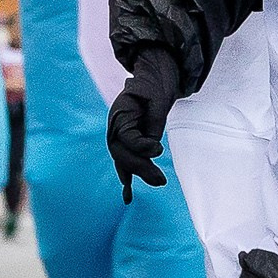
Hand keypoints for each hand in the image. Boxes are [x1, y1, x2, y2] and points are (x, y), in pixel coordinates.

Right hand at [106, 52, 180, 201]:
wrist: (153, 80)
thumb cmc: (155, 88)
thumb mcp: (156, 102)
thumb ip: (154, 124)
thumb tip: (154, 150)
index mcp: (119, 116)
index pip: (126, 140)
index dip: (142, 147)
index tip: (159, 149)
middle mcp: (115, 129)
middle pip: (123, 155)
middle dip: (141, 168)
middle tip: (162, 180)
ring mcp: (119, 138)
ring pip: (126, 161)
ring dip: (140, 174)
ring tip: (159, 182)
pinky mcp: (127, 143)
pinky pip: (125, 163)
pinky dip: (127, 179)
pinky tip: (128, 196)